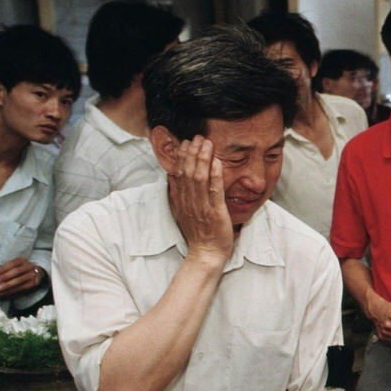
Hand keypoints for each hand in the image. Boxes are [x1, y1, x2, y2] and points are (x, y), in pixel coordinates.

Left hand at [0, 257, 43, 297]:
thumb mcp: (14, 265)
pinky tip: (5, 292)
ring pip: (20, 280)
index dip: (3, 269)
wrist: (36, 273)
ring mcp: (33, 274)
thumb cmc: (21, 269)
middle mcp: (29, 266)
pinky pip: (22, 287)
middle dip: (5, 277)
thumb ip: (6, 269)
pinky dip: (12, 290)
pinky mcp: (34, 283)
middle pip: (17, 271)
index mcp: (22, 260)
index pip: (12, 263)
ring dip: (8, 285)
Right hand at [167, 136, 232, 264]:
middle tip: (197, 137)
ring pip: (199, 179)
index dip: (182, 156)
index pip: (179, 173)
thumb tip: (173, 175)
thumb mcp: (184, 210)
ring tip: (206, 143)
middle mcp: (189, 201)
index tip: (185, 142)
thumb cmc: (199, 233)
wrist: (206, 254)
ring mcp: (202, 206)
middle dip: (192, 153)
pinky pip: (214, 192)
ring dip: (203, 159)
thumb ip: (179, 193)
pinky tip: (217, 163)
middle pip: (188, 172)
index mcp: (182, 200)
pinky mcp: (215, 213)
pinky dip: (215, 176)